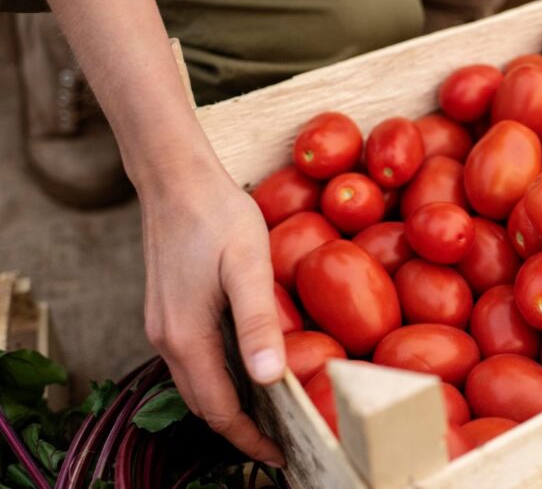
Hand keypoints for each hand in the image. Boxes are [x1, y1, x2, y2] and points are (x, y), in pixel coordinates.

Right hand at [140, 162, 285, 465]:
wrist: (176, 178)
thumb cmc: (217, 216)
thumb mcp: (248, 266)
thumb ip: (257, 323)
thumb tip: (268, 378)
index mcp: (186, 336)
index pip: (217, 409)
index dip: (249, 438)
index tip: (282, 455)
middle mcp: (167, 338)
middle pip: (204, 403)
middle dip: (242, 430)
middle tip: (286, 441)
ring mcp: (164, 324)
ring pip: (198, 382)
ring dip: (232, 404)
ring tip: (275, 413)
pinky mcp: (170, 310)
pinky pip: (195, 359)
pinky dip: (222, 377)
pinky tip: (252, 369)